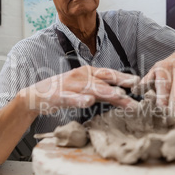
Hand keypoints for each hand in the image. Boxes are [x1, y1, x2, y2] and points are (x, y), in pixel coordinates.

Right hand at [20, 65, 139, 114]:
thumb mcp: (85, 88)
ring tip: (121, 97)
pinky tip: (89, 102)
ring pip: (92, 89)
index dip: (123, 77)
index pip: (109, 73)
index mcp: (87, 72)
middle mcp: (81, 76)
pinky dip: (80, 100)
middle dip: (121, 86)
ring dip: (107, 93)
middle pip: (104, 81)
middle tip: (136, 91)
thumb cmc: (64, 91)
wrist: (35, 94)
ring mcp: (70, 86)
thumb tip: (123, 95)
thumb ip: (102, 91)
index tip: (138, 81)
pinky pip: (71, 98)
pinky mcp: (59, 96)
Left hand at [132, 48, 174, 116]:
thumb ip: (145, 82)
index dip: (163, 96)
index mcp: (164, 69)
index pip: (164, 84)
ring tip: (174, 118)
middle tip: (168, 117)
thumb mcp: (153, 71)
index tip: (160, 107)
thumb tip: (135, 90)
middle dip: (173, 105)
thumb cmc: (166, 68)